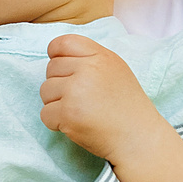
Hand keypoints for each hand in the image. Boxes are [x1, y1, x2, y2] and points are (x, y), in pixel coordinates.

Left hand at [39, 34, 167, 168]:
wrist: (137, 138)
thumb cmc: (126, 106)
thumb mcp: (115, 70)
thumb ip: (89, 58)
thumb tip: (57, 56)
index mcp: (100, 56)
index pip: (62, 43)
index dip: (56, 56)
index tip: (64, 70)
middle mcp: (87, 70)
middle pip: (50, 68)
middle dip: (59, 84)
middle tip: (81, 99)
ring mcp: (76, 91)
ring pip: (45, 91)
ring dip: (56, 104)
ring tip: (81, 112)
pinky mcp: (68, 114)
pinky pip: (45, 114)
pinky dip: (56, 122)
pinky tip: (76, 124)